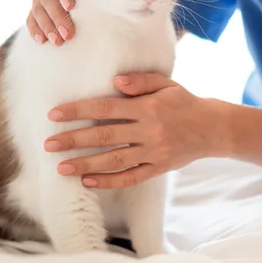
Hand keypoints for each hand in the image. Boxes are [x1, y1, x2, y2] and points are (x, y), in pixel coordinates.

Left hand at [44, 73, 230, 188]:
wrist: (212, 128)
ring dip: (85, 164)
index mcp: (149, 107)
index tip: (55, 114)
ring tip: (61, 167)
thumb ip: (141, 81)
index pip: (106, 108)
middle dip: (74, 140)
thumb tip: (114, 81)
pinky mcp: (158, 168)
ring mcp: (153, 152)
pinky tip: (88, 181)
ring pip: (113, 160)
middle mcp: (149, 130)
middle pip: (104, 136)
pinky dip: (108, 181)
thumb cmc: (186, 102)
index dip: (79, 111)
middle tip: (49, 144)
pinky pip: (130, 177)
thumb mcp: (167, 84)